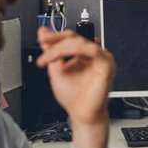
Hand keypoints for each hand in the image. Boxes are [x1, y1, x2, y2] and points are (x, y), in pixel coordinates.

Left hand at [36, 28, 114, 147]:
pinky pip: (91, 50)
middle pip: (74, 37)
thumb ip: (51, 51)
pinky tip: (62, 58)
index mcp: (83, 55)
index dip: (55, 36)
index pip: (70, 38)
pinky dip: (73, 51)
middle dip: (55, 42)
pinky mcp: (106, 64)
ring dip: (61, 47)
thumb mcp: (56, 70)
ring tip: (49, 57)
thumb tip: (44, 32)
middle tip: (43, 53)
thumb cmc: (74, 97)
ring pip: (80, 42)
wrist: (81, 114)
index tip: (42, 39)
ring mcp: (101, 59)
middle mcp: (93, 55)